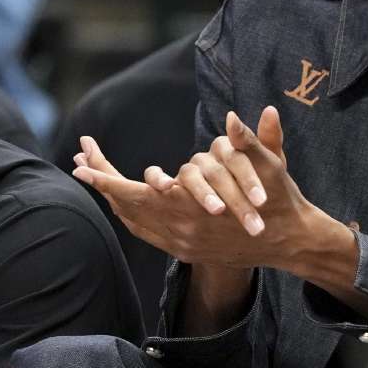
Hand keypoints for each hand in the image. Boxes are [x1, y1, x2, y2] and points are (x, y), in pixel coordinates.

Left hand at [75, 107, 338, 272]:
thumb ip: (249, 140)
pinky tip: (123, 203)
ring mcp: (182, 243)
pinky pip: (148, 233)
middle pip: (127, 206)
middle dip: (102, 182)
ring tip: (96, 176)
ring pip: (135, 221)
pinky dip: (131, 216)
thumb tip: (233, 117)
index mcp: (193, 209)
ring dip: (114, 198)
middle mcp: (181, 230)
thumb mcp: (270, 166)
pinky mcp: (186, 249)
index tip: (81, 161)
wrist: (288, 240)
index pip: (135, 193)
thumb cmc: (279, 199)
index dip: (105, 178)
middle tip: (79, 163)